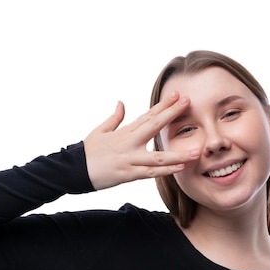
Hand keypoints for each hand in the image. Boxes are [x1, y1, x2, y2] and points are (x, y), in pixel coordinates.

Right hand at [83, 91, 199, 189]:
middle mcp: (129, 143)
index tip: (177, 95)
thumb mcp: (99, 131)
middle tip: (188, 102)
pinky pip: (150, 173)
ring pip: (158, 156)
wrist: (73, 170)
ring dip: (178, 153)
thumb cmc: (87, 152)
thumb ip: (114, 118)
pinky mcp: (128, 174)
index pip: (147, 115)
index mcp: (125, 131)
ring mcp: (129, 159)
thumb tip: (121, 103)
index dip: (163, 105)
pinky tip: (180, 168)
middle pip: (154, 126)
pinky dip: (166, 171)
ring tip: (197, 150)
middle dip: (171, 113)